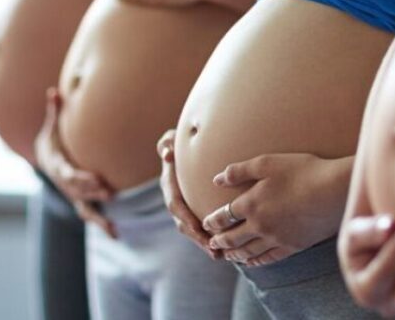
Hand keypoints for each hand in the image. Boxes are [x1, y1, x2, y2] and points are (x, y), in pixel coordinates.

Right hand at [35, 88, 116, 237]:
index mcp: (56, 167)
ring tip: (112, 227)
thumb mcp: (50, 128)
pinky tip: (116, 235)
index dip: (80, 178)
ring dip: (98, 217)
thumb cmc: (52, 142)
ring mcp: (73, 196)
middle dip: (92, 193)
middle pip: (77, 192)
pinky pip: (91, 216)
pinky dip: (102, 225)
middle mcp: (64, 185)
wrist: (45, 162)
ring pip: (84, 209)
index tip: (95, 179)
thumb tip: (54, 91)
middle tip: (108, 192)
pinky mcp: (81, 202)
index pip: (68, 175)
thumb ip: (53, 111)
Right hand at [156, 130, 219, 259]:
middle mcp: (175, 199)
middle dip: (198, 239)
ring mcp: (185, 207)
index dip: (184, 217)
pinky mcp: (195, 210)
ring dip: (206, 244)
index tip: (196, 228)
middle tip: (214, 250)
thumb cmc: (178, 142)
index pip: (175, 205)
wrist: (184, 148)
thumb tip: (167, 154)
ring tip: (222, 256)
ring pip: (193, 230)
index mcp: (169, 185)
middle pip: (184, 224)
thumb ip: (166, 143)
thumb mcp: (170, 139)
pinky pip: (202, 228)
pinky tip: (227, 248)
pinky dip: (212, 238)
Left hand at [202, 154, 352, 266]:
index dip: (212, 221)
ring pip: (248, 252)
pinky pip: (268, 258)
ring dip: (234, 254)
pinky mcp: (293, 246)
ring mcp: (276, 238)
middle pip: (232, 238)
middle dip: (219, 241)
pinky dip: (256, 262)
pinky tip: (252, 262)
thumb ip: (240, 171)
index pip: (224, 216)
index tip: (206, 223)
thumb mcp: (268, 162)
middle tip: (211, 244)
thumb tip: (217, 178)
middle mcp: (259, 225)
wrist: (333, 190)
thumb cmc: (302, 170)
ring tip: (227, 256)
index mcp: (251, 203)